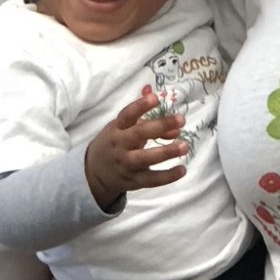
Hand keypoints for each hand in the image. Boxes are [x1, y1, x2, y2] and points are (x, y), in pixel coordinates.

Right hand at [84, 89, 186, 209]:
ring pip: (146, 158)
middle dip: (160, 126)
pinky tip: (182, 169)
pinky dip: (168, 176)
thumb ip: (146, 119)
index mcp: (116, 128)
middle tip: (181, 119)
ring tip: (184, 146)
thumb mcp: (123, 127)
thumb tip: (174, 122)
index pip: (127, 115)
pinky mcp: (134, 181)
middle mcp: (120, 145)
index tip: (155, 97)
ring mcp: (126, 164)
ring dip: (166, 152)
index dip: (140, 106)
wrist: (95, 173)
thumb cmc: (115, 143)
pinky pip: (152, 180)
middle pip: (138, 134)